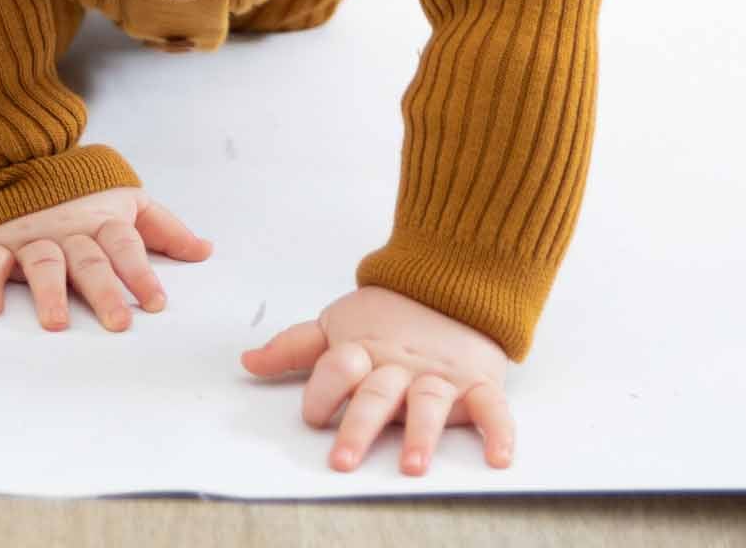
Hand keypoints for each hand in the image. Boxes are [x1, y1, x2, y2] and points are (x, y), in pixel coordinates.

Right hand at [0, 185, 211, 330]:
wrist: (26, 167)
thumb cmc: (85, 200)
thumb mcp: (130, 204)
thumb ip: (166, 229)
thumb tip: (206, 251)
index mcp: (102, 221)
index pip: (126, 246)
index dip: (141, 273)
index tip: (156, 303)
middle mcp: (69, 230)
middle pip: (89, 260)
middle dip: (104, 291)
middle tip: (118, 324)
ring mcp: (33, 236)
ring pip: (44, 263)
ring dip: (50, 293)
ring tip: (58, 324)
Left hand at [239, 285, 513, 474]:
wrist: (454, 280)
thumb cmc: (390, 315)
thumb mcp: (339, 325)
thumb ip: (295, 348)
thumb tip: (246, 362)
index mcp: (365, 350)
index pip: (337, 368)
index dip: (323, 389)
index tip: (313, 415)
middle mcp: (400, 366)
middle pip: (377, 394)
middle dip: (359, 426)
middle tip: (343, 460)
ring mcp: (440, 375)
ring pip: (429, 402)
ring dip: (421, 433)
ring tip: (412, 465)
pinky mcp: (478, 382)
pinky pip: (491, 407)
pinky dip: (499, 431)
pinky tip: (498, 457)